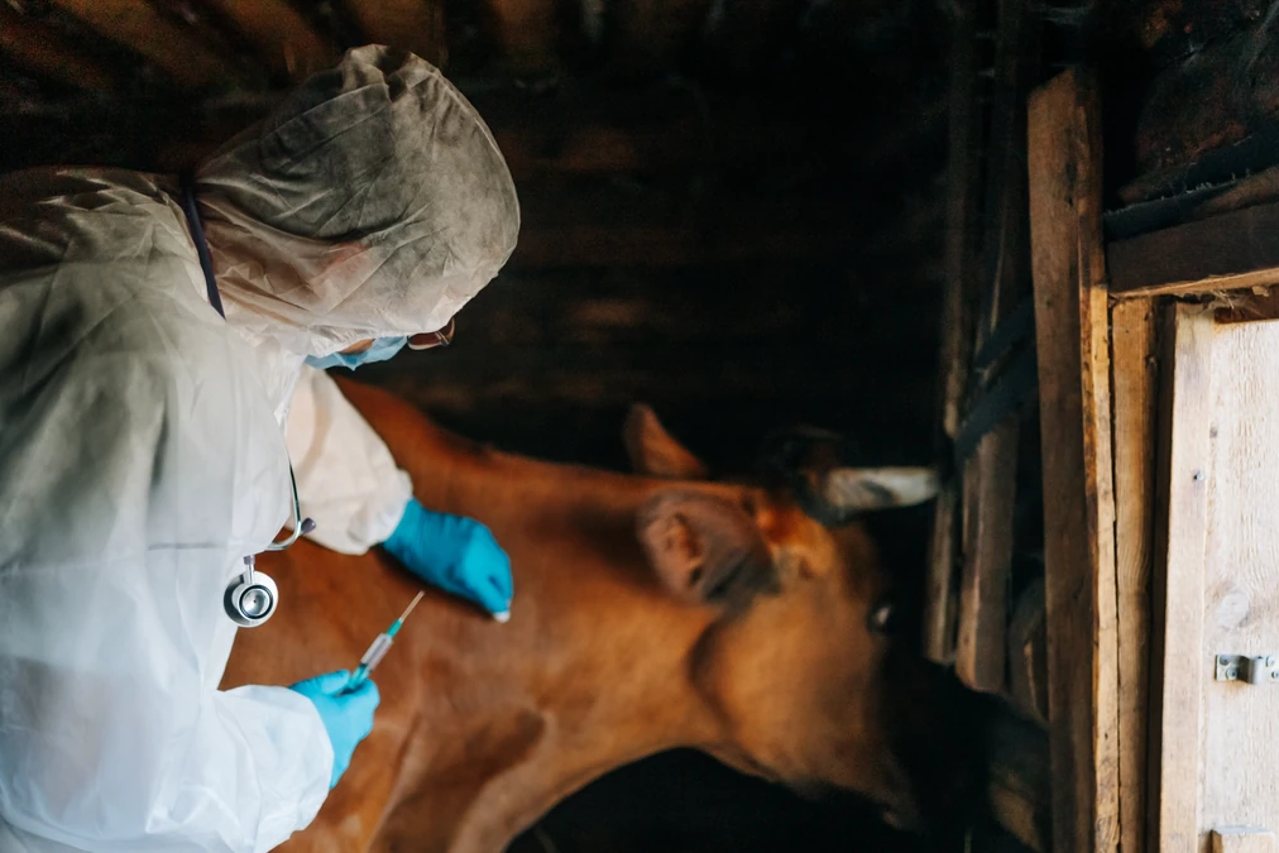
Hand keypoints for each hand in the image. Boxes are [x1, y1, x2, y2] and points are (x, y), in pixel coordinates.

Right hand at [289, 670, 379, 788]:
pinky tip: (306, 747)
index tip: (351, 683)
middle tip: (332, 701)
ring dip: (338, 731)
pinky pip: (334, 758)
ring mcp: (342, 758)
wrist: (271, 755)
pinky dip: (326, 750)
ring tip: (313, 726)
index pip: (371, 696)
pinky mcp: (331, 775)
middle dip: (353, 708)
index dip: (362, 687)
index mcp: (352, 713)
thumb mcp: (310, 689)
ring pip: (348, 740)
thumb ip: (332, 682)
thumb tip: (346, 677)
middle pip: (363, 719)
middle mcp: (353, 737)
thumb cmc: (291, 715)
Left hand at [382, 498, 512, 619]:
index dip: (499, 606)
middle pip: (503, 575)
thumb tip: (489, 603)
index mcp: (469, 572)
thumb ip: (471, 593)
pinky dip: (494, 559)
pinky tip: (489, 566)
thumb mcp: (445, 583)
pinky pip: (493, 547)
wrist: (413, 528)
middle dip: (506, 589)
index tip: (503, 615)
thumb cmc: (422, 561)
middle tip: (503, 599)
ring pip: (502, 559)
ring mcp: (482, 538)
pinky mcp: (480, 528)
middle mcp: (481, 554)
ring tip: (499, 585)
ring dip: (503, 575)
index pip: (493, 593)